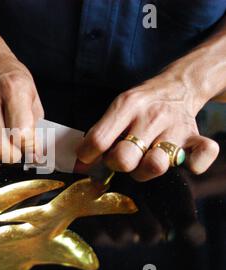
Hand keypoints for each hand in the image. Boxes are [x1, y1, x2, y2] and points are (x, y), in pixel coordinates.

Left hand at [77, 74, 219, 180]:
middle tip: (119, 159)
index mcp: (127, 106)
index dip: (87, 156)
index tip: (86, 160)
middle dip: (115, 164)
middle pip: (124, 157)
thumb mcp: (117, 108)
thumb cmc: (142, 104)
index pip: (99, 139)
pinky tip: (181, 161)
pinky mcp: (196, 138)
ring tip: (142, 162)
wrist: (179, 86)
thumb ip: (100, 134)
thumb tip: (80, 162)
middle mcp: (151, 116)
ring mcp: (175, 128)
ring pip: (155, 165)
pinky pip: (201, 158)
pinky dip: (194, 165)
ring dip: (144, 171)